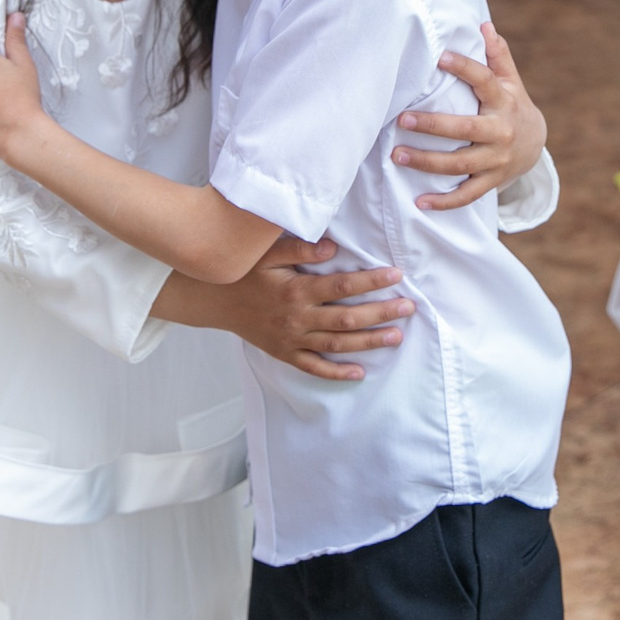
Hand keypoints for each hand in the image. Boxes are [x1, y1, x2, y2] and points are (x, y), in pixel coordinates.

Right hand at [168, 235, 413, 380]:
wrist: (210, 300)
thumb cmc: (241, 272)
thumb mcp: (264, 253)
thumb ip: (299, 247)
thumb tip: (333, 247)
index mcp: (296, 290)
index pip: (341, 286)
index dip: (371, 281)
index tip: (396, 275)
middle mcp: (297, 318)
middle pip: (347, 318)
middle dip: (380, 313)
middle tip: (408, 307)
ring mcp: (291, 340)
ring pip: (337, 344)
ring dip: (369, 341)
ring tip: (396, 336)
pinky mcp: (284, 354)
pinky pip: (314, 367)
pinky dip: (337, 372)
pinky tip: (360, 372)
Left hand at [392, 23, 546, 211]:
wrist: (536, 147)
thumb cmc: (513, 106)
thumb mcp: (511, 82)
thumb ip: (498, 56)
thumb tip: (484, 24)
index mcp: (503, 101)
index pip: (484, 81)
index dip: (464, 67)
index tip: (440, 58)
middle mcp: (500, 132)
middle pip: (465, 129)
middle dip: (432, 125)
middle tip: (402, 120)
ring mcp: (495, 160)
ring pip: (459, 164)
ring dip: (426, 162)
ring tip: (396, 155)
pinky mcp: (490, 181)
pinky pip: (466, 196)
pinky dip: (443, 202)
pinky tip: (419, 202)